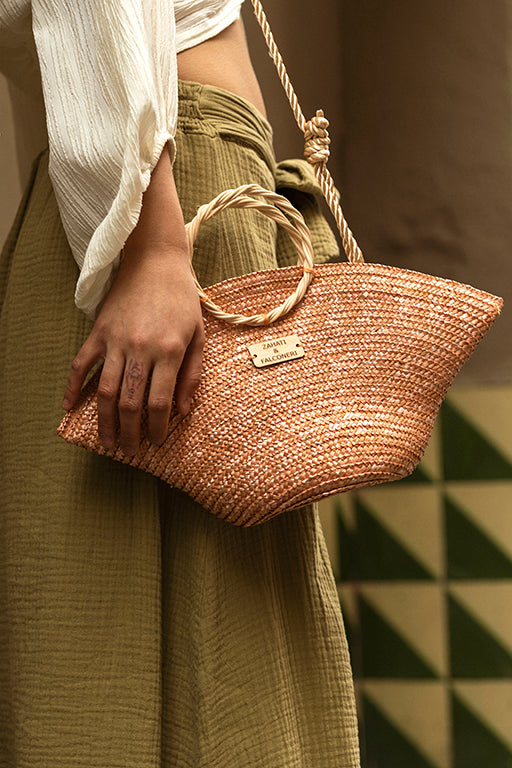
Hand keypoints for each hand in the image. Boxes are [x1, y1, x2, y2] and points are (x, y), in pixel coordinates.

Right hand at [62, 147, 204, 454]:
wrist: (155, 259)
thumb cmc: (182, 298)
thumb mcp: (199, 334)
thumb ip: (193, 374)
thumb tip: (184, 409)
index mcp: (170, 351)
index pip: (160, 401)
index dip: (158, 427)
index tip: (157, 441)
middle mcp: (141, 348)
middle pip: (130, 402)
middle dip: (130, 432)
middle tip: (130, 450)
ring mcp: (116, 340)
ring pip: (105, 390)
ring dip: (104, 420)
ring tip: (106, 442)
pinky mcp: (98, 330)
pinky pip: (81, 364)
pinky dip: (73, 386)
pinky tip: (69, 406)